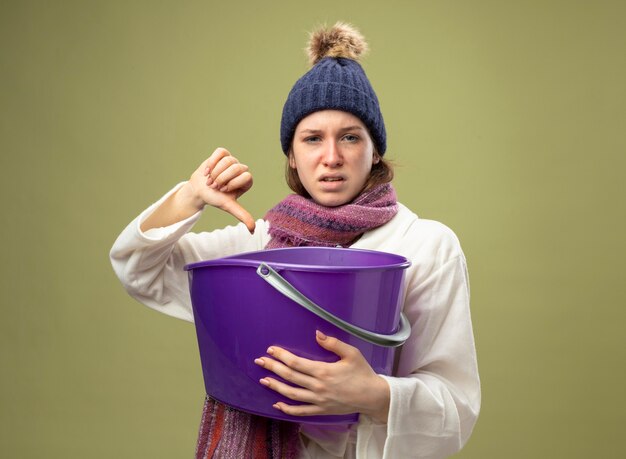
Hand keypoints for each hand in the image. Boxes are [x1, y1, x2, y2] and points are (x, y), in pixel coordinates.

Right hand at [183, 147, 254, 231]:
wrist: (199, 190)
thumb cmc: (215, 198)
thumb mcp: (229, 206)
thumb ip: (242, 215)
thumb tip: (253, 230)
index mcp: (246, 181)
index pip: (246, 176)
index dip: (232, 183)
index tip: (223, 190)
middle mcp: (241, 170)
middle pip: (236, 167)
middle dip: (222, 178)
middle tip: (215, 185)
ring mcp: (232, 161)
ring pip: (228, 160)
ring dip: (215, 171)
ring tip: (211, 179)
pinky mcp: (222, 154)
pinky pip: (220, 152)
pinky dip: (212, 162)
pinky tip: (208, 170)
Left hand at [254, 331, 389, 421]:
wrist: (373, 396)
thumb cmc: (362, 373)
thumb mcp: (351, 353)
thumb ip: (333, 343)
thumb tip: (317, 334)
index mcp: (324, 371)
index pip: (296, 363)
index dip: (281, 356)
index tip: (271, 350)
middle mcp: (318, 387)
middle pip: (290, 377)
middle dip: (272, 367)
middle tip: (259, 361)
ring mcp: (318, 400)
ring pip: (291, 394)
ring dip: (275, 386)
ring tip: (263, 380)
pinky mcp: (321, 410)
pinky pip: (301, 411)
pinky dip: (287, 408)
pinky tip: (277, 404)